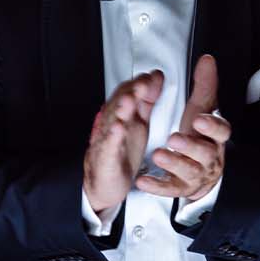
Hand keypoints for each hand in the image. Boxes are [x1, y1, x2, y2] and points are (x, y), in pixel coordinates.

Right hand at [84, 70, 160, 214]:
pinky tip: (118, 128)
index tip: (154, 76)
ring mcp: (108, 140)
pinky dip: (112, 137)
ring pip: (112, 122)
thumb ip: (146, 101)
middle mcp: (114, 125)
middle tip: (143, 83)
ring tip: (129, 100)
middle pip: (119, 104)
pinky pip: (109, 147)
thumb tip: (155, 78)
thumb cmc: (121, 153)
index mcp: (124, 116)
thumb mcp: (139, 124)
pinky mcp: (106, 158)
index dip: (141, 84)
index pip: (129, 94)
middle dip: (131, 93)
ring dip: (120, 110)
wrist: (104, 184)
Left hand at [136, 55, 229, 200]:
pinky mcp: (180, 187)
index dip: (212, 127)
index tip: (199, 119)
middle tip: (175, 138)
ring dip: (174, 163)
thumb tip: (207, 60)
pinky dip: (156, 185)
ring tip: (159, 154)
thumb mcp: (201, 110)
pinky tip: (143, 180)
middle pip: (205, 153)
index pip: (221, 131)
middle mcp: (208, 157)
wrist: (201, 171)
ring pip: (189, 171)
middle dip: (190, 146)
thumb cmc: (200, 137)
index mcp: (214, 137)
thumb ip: (204, 86)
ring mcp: (195, 174)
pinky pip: (169, 188)